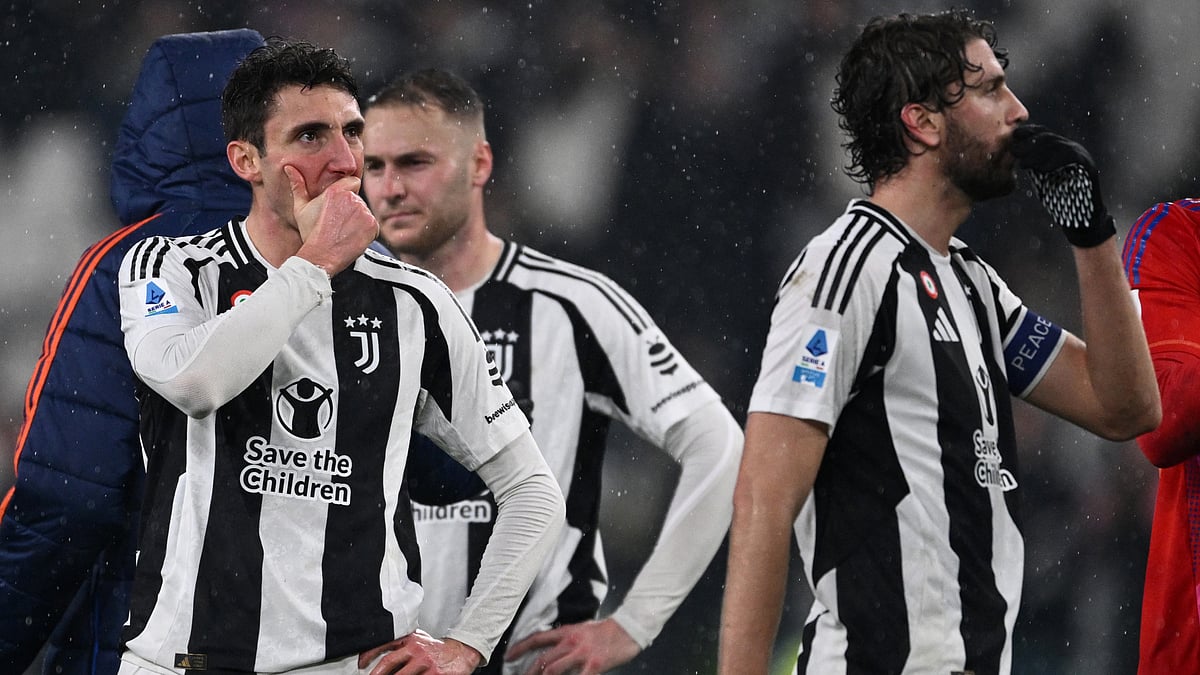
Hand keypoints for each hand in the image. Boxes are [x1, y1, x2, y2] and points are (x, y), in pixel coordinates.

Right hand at [286, 165, 379, 274]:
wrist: (320, 257)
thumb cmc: (309, 233)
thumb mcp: (300, 209)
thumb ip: (297, 186)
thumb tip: (288, 168)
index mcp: (336, 191)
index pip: (353, 181)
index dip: (348, 191)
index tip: (341, 205)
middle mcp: (352, 199)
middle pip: (358, 199)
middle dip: (351, 209)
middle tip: (338, 223)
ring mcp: (364, 212)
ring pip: (365, 213)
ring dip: (359, 221)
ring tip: (343, 232)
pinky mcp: (372, 225)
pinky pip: (373, 226)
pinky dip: (366, 233)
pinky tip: (352, 238)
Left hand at [357, 630, 481, 674]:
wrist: (462, 652)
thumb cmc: (435, 648)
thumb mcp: (418, 640)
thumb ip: (400, 645)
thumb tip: (376, 656)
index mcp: (410, 639)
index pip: (385, 645)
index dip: (370, 654)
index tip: (360, 664)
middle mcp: (417, 649)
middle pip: (389, 662)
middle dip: (376, 674)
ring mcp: (426, 662)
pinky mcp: (436, 674)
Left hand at [505, 618, 640, 674]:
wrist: (628, 628)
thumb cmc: (605, 631)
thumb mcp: (581, 630)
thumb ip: (566, 639)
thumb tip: (552, 651)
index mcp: (566, 632)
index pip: (537, 639)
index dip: (520, 648)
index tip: (508, 657)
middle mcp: (571, 642)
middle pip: (542, 660)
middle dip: (528, 673)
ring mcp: (582, 654)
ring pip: (553, 670)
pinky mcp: (594, 664)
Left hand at [1010, 123, 1114, 247]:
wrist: (1080, 216)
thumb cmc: (1058, 198)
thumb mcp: (1040, 176)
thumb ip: (1032, 164)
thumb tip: (1012, 154)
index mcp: (1060, 148)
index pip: (1043, 132)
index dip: (1028, 132)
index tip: (1014, 136)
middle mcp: (1072, 148)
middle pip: (1049, 137)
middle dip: (1030, 142)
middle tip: (1014, 151)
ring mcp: (1082, 156)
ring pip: (1059, 146)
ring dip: (1038, 153)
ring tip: (1023, 164)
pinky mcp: (1088, 167)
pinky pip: (1071, 158)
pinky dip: (1054, 162)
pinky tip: (1041, 169)